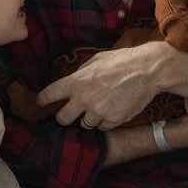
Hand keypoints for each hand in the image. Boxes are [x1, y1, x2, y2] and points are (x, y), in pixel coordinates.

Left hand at [39, 43, 165, 129]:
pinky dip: (106, 121)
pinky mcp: (113, 120)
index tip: (41, 103)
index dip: (42, 100)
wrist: (147, 70)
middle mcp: (84, 99)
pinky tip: (113, 110)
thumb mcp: (96, 60)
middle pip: (62, 118)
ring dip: (90, 118)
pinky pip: (103, 127)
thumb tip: (73, 81)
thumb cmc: (122, 61)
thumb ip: (81, 73)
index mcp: (76, 82)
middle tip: (70, 113)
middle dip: (65, 117)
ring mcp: (99, 111)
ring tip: (100, 107)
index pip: (49, 95)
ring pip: (85, 125)